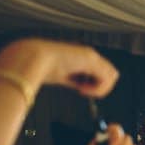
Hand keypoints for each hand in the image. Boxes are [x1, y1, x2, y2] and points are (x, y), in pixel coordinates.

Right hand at [2, 38, 120, 97]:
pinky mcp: (91, 60)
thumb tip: (81, 86)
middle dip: (101, 86)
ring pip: (112, 76)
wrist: (32, 58)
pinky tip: (82, 89)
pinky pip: (107, 79)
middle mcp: (88, 54)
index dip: (95, 83)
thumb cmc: (40, 65)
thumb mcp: (61, 74)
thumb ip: (73, 78)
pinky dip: (97, 88)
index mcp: (81, 56)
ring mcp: (91, 56)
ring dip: (100, 87)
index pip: (101, 71)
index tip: (81, 89)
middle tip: (84, 90)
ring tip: (82, 89)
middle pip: (110, 73)